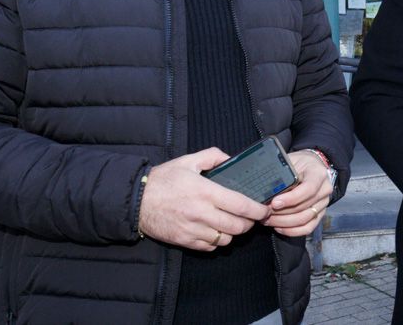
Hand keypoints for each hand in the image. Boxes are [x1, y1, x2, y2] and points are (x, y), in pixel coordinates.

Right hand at [137, 148, 269, 250]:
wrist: (137, 200)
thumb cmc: (163, 179)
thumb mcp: (188, 161)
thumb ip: (213, 156)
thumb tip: (231, 159)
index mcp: (206, 192)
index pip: (241, 206)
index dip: (258, 211)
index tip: (265, 209)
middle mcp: (202, 213)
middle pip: (238, 226)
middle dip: (249, 223)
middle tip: (251, 217)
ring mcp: (193, 229)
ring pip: (225, 239)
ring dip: (232, 233)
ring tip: (232, 223)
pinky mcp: (185, 241)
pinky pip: (210, 247)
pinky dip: (216, 241)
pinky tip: (215, 230)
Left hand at [264, 150, 331, 236]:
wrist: (312, 166)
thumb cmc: (298, 163)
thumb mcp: (290, 161)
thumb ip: (281, 173)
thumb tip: (264, 188)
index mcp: (318, 174)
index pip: (308, 189)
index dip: (291, 198)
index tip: (274, 202)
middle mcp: (324, 190)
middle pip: (303, 207)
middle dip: (281, 213)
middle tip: (264, 212)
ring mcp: (323, 204)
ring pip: (304, 219)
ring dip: (283, 223)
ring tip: (267, 220)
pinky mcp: (320, 214)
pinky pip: (308, 228)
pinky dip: (292, 231)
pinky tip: (278, 227)